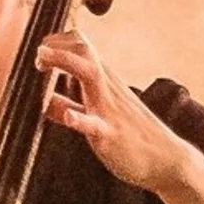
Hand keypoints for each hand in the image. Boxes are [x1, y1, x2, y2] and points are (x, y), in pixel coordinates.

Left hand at [34, 29, 192, 192]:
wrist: (166, 160)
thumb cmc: (130, 137)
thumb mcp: (96, 117)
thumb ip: (69, 108)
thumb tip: (46, 102)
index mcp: (103, 83)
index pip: (81, 46)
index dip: (57, 42)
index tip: (40, 53)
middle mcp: (107, 88)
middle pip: (84, 50)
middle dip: (57, 45)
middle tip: (37, 56)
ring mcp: (109, 109)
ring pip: (90, 75)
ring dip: (64, 62)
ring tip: (42, 61)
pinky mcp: (111, 134)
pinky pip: (95, 124)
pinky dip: (80, 119)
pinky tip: (69, 117)